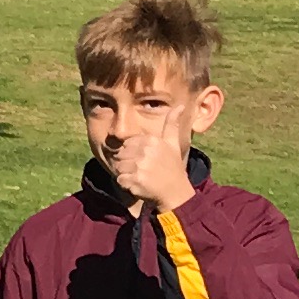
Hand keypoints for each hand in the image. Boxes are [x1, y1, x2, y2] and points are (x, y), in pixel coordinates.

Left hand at [110, 98, 197, 212]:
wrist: (176, 192)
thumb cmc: (172, 167)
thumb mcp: (173, 144)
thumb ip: (172, 124)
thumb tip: (179, 106)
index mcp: (152, 140)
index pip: (128, 143)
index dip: (133, 153)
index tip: (145, 160)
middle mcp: (146, 151)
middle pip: (121, 154)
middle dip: (128, 163)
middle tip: (142, 170)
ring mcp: (140, 166)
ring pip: (118, 167)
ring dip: (126, 174)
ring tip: (140, 177)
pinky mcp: (135, 180)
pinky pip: (120, 180)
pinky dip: (126, 184)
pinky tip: (138, 185)